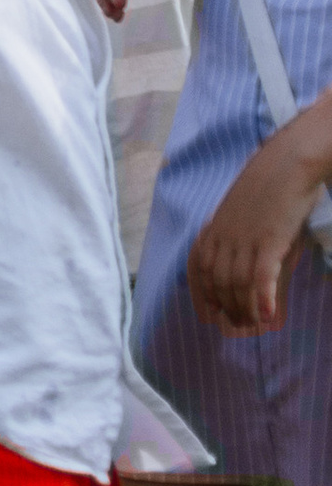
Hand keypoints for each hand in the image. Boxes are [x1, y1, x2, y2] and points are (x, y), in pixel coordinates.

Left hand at [189, 124, 326, 333]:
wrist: (286, 161)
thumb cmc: (267, 183)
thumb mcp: (240, 208)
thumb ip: (235, 231)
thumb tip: (236, 256)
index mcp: (215, 226)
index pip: (198, 267)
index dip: (201, 294)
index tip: (208, 314)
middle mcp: (225, 235)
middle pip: (218, 281)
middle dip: (227, 306)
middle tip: (239, 325)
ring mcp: (245, 238)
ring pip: (238, 284)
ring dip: (246, 308)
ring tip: (256, 324)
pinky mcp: (269, 239)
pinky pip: (261, 275)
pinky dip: (263, 297)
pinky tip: (269, 314)